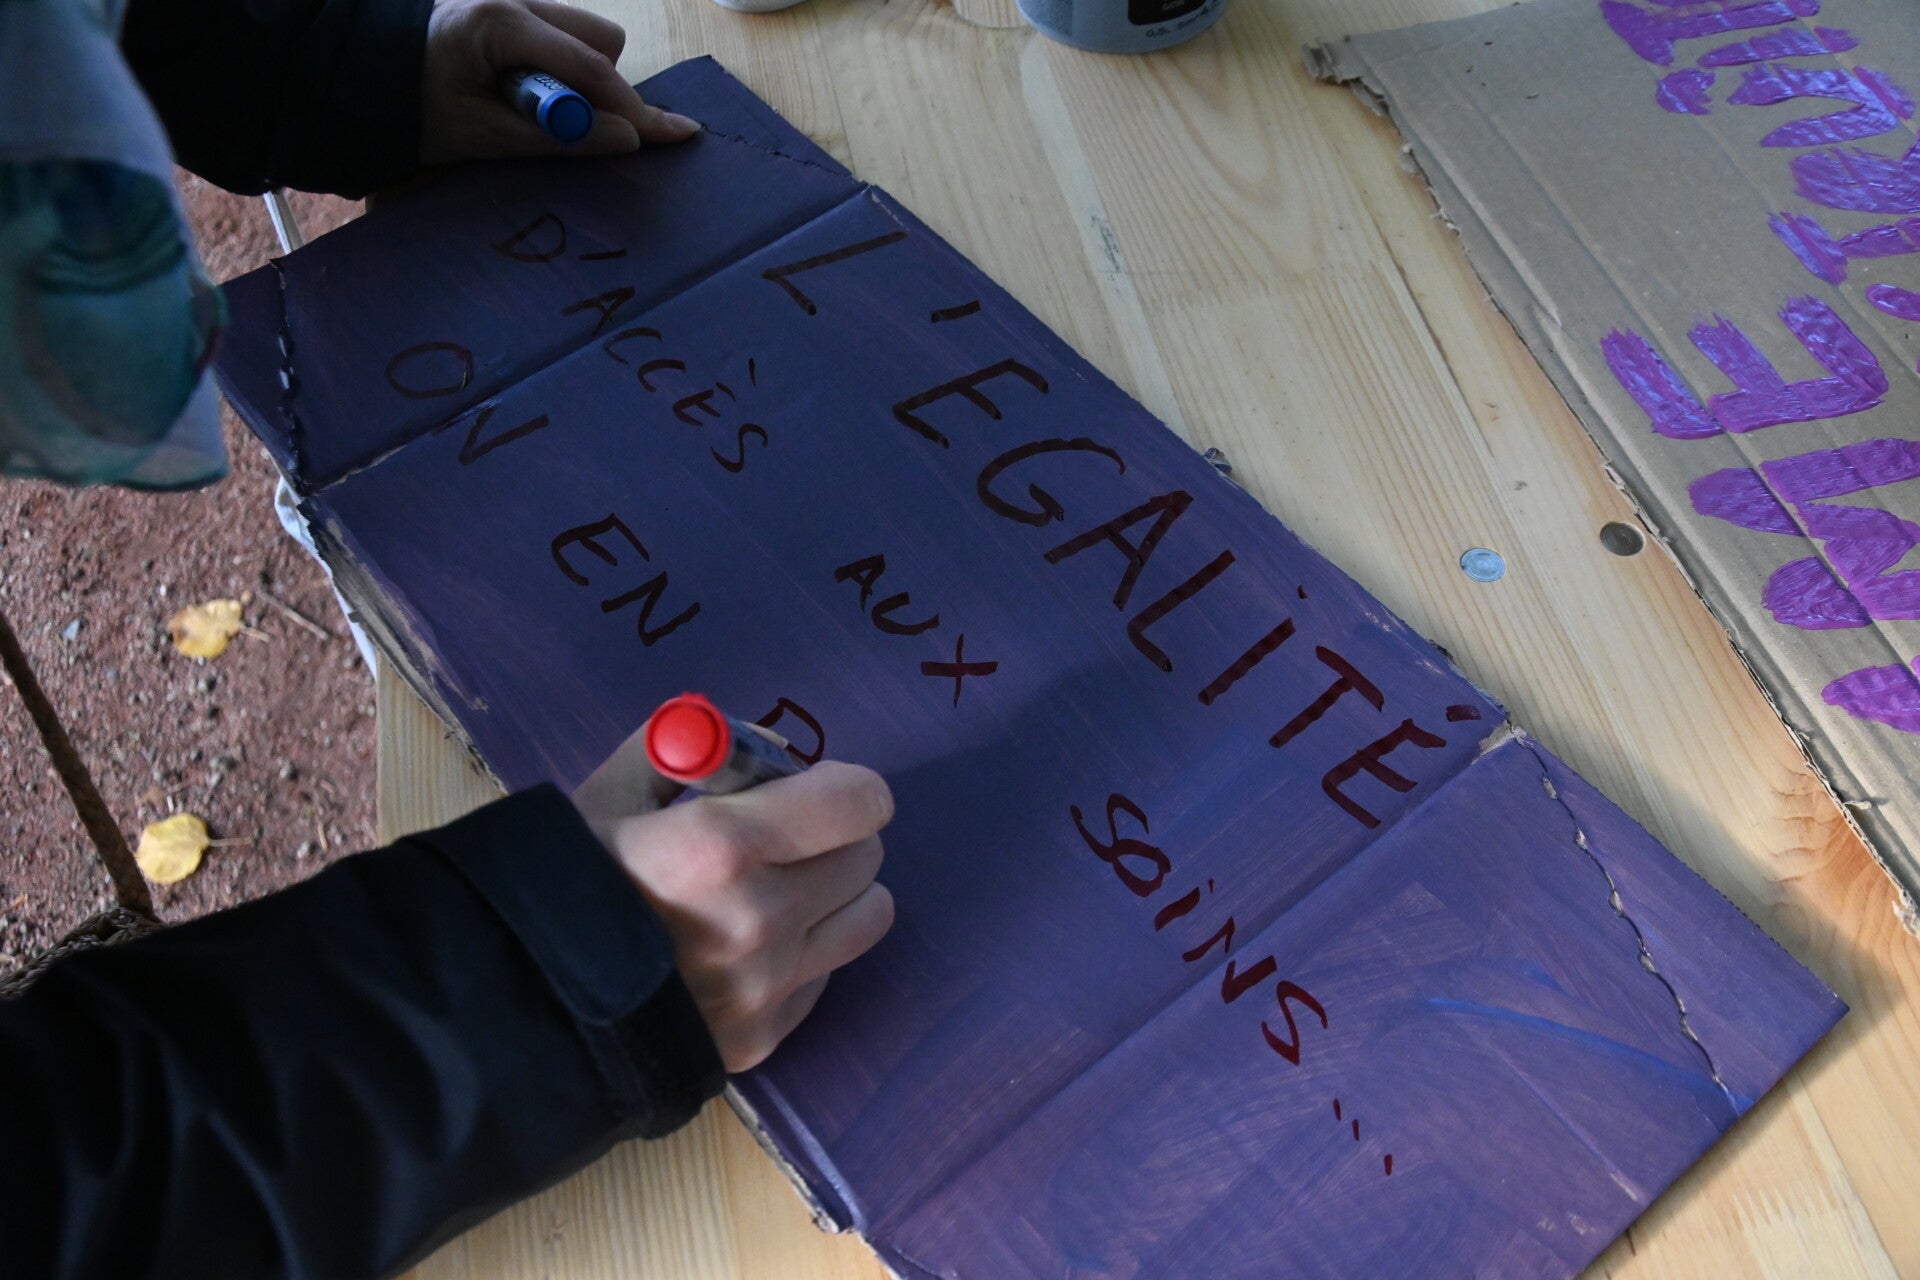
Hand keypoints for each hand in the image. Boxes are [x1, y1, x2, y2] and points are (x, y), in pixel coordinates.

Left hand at [420, 0, 700, 164]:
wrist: (348, 77)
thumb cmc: (405, 108)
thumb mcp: (479, 136)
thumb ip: (556, 139)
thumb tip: (625, 141)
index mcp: (500, 22)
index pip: (590, 65)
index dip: (631, 107)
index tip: (670, 137)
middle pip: (600, 38)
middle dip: (603, 88)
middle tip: (574, 132)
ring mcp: (512, 1)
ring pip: (585, 36)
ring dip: (580, 80)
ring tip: (530, 112)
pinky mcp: (508, 13)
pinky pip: (559, 39)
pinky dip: (559, 72)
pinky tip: (522, 94)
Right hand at [573, 733, 895, 1071]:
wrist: (512, 1012)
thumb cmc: (559, 888)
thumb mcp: (608, 797)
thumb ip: (689, 754)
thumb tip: (766, 748)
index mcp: (722, 846)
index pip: (857, 801)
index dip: (844, 786)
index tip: (813, 788)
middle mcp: (761, 918)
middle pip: (866, 856)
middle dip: (833, 836)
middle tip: (785, 840)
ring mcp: (767, 986)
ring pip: (868, 917)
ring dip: (836, 895)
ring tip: (780, 893)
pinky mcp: (765, 1037)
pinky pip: (826, 975)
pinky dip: (803, 954)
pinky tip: (745, 952)